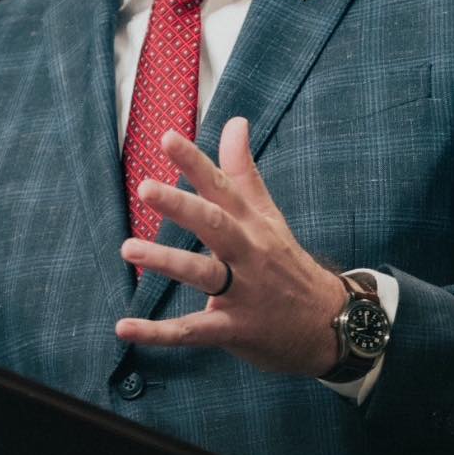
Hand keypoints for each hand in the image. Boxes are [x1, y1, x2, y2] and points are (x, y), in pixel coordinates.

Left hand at [115, 117, 347, 375]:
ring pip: (203, 273)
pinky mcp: (235, 329)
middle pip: (215, 224)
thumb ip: (244, 170)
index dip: (195, 162)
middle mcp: (249, 253)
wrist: (330, 324)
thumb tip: (235, 121)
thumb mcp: (269, 215)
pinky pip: (194, 330)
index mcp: (253, 223)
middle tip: (145, 188)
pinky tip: (124, 327)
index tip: (167, 138)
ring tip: (128, 248)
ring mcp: (243, 292)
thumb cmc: (287, 262)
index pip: (221, 186)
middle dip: (181, 206)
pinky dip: (158, 333)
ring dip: (166, 262)